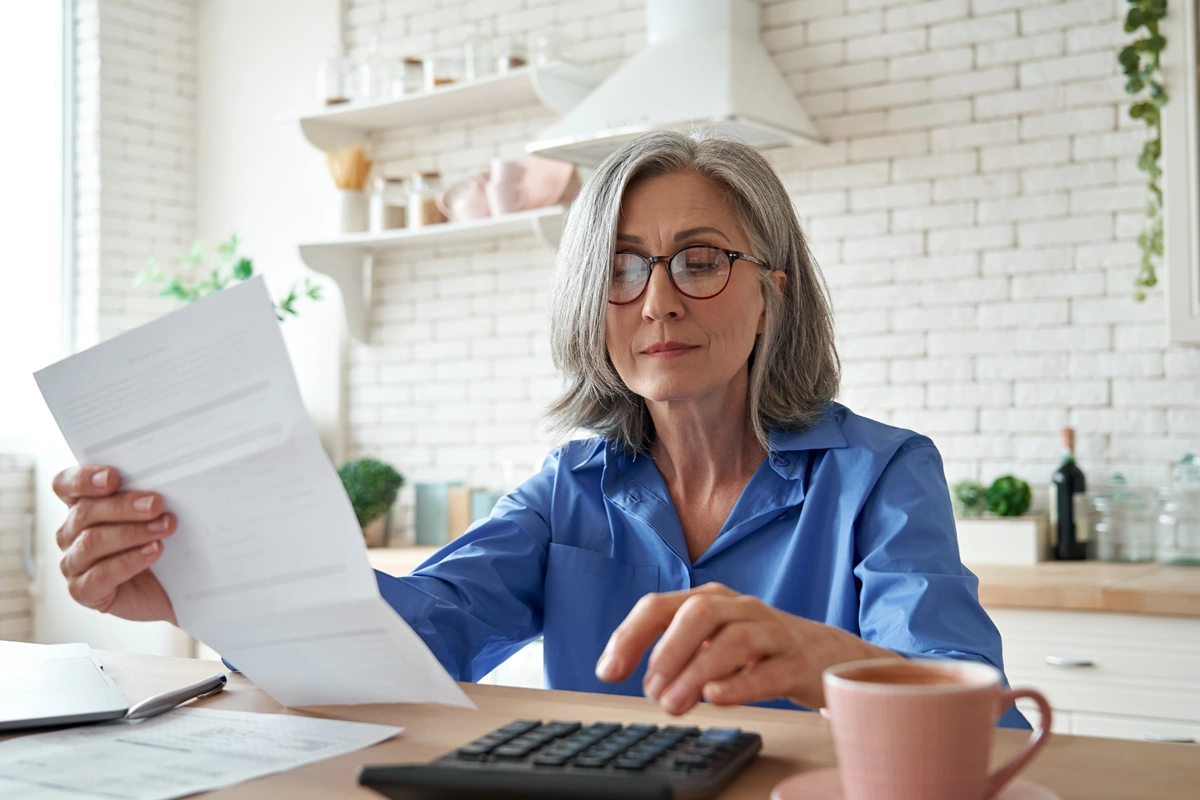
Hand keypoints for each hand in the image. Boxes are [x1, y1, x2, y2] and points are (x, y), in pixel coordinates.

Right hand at [53, 465, 177, 624]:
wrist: (169, 588)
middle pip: (85, 512)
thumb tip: (160, 483)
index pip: (65, 485)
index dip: (83, 479)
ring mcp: (73, 564)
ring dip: (132, 533)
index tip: (112, 477)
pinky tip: (154, 551)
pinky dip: (130, 561)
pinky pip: (100, 575)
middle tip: (156, 504)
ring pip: (92, 542)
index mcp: (81, 506)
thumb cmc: (158, 544)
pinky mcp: (83, 591)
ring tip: (164, 528)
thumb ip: (145, 497)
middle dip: (123, 506)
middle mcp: (70, 534)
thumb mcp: (152, 516)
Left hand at [595, 583, 891, 714]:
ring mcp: (772, 632)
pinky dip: (741, 683)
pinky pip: (770, 670)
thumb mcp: (712, 640)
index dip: (630, 636)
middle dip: (668, 650)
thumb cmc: (759, 648)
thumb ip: (674, 651)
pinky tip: (717, 697)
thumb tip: (631, 673)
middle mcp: (740, 608)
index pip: (660, 606)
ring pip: (734, 640)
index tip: (607, 671)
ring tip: (674, 704)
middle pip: (699, 613)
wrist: (828, 654)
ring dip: (697, 672)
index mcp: (711, 600)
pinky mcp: (798, 663)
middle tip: (650, 691)